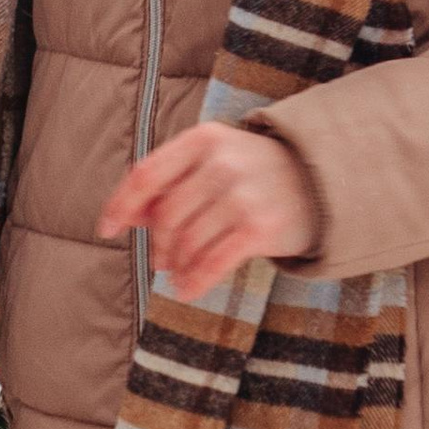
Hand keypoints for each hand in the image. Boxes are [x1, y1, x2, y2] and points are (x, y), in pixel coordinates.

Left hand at [100, 124, 317, 300]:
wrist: (322, 182)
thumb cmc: (256, 174)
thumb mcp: (213, 163)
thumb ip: (171, 183)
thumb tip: (127, 214)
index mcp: (204, 139)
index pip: (146, 174)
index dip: (120, 205)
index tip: (106, 229)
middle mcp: (222, 163)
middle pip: (166, 216)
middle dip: (157, 245)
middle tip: (161, 260)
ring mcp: (243, 195)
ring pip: (187, 242)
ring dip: (176, 266)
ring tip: (178, 273)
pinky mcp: (261, 227)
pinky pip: (212, 263)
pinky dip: (194, 281)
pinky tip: (187, 289)